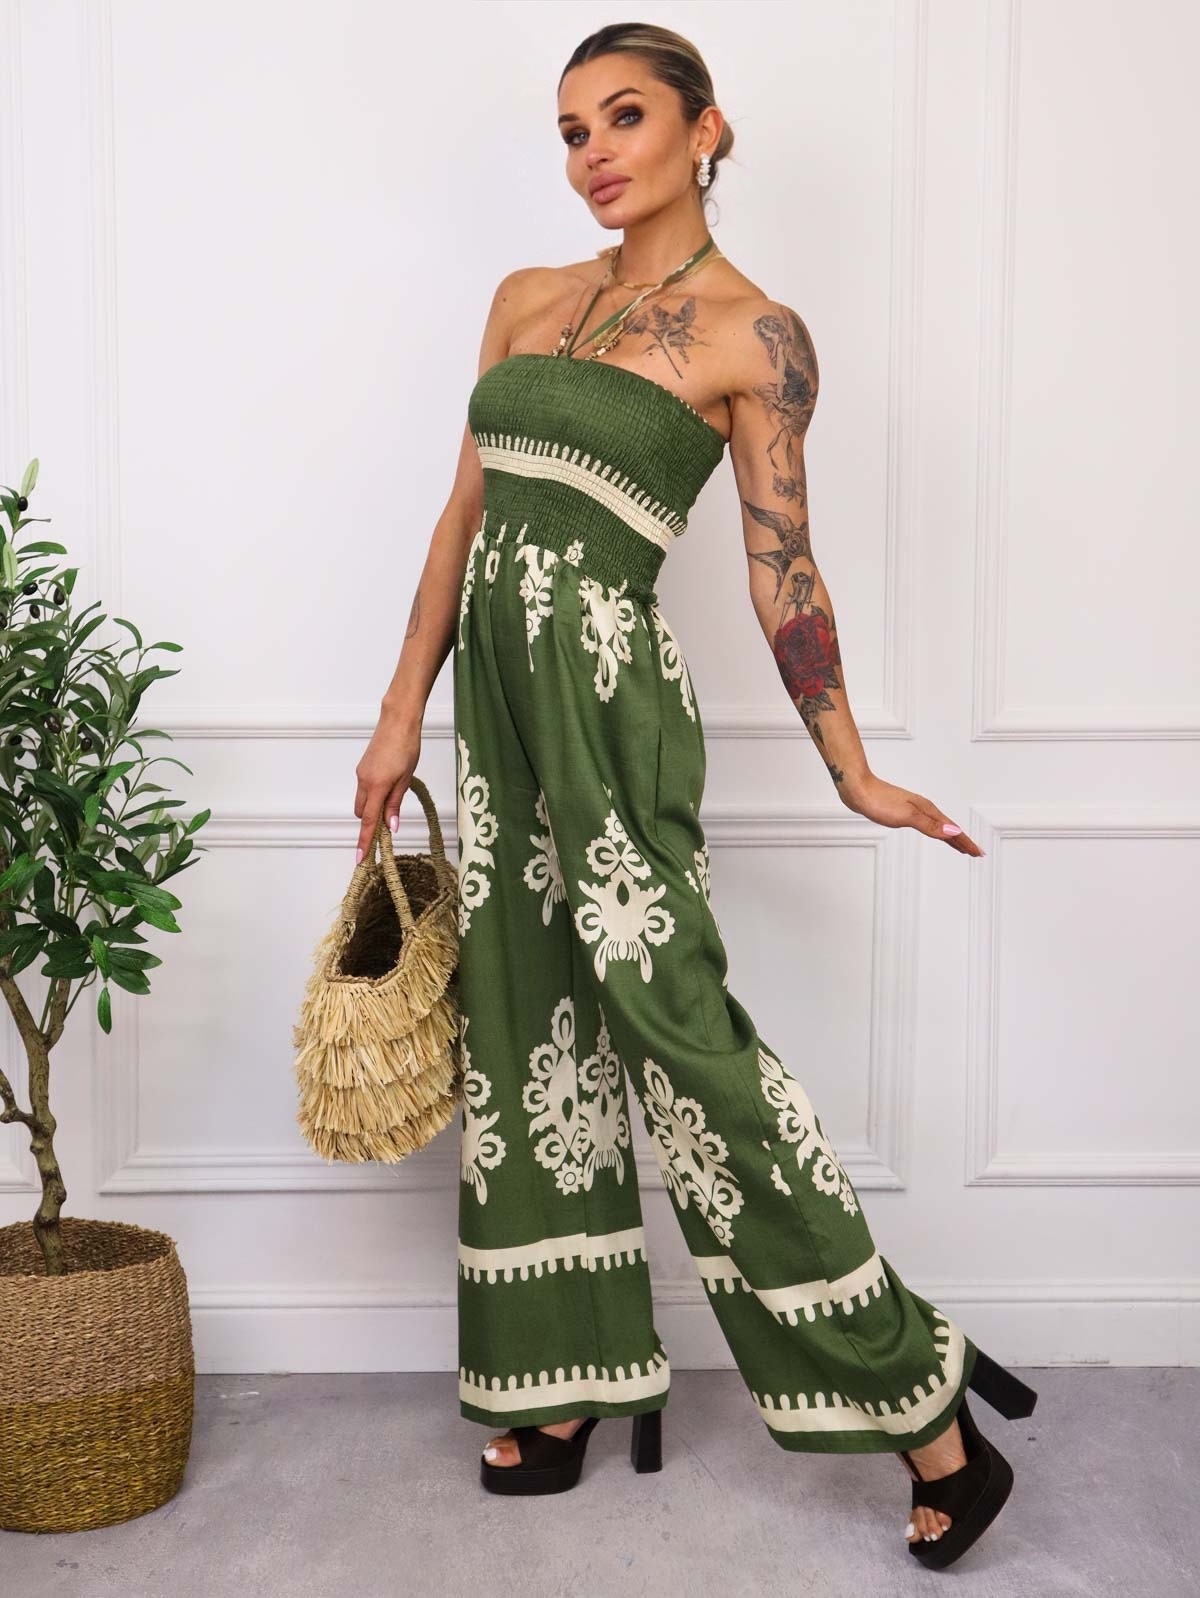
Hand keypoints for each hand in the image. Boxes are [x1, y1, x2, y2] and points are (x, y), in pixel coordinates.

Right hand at [354, 708, 423, 863]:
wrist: (398, 721)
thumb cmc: (407, 747)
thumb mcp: (406, 780)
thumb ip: (395, 804)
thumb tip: (390, 827)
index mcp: (376, 787)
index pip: (368, 821)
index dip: (364, 841)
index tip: (360, 858)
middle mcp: (364, 782)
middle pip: (362, 813)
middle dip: (371, 822)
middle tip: (389, 823)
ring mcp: (361, 774)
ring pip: (362, 801)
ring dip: (372, 808)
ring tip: (393, 799)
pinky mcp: (363, 767)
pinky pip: (364, 788)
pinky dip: (373, 794)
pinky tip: (389, 785)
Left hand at [841, 773, 983, 856]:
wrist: (857, 789)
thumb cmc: (879, 801)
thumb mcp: (906, 816)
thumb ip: (930, 825)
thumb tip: (953, 830)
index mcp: (927, 810)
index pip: (952, 830)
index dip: (966, 842)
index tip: (979, 853)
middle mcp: (923, 809)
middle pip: (948, 827)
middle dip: (963, 841)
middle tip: (976, 852)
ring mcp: (914, 810)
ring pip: (938, 826)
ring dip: (951, 836)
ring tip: (960, 846)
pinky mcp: (903, 812)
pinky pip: (927, 824)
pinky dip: (936, 831)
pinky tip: (933, 832)